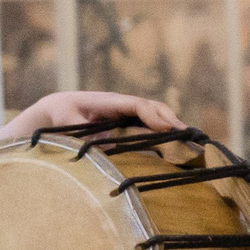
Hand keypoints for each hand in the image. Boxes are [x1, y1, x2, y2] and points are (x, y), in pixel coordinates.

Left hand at [0, 90, 184, 146]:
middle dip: (171, 120)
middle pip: (154, 107)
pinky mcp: (128, 122)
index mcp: (110, 102)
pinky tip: (176, 147)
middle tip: (189, 137)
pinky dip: (165, 133)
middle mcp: (124, 105)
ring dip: (173, 127)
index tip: (168, 129)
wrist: (58, 108)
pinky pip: (150, 125)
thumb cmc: (62, 114)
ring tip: (191, 143)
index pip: (138, 105)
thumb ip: (83, 130)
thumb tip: (106, 143)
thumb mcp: (66, 121)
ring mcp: (128, 113)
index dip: (154, 116)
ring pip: (156, 115)